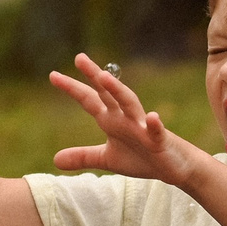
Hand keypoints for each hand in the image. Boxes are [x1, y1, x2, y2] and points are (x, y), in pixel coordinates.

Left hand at [49, 54, 208, 187]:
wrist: (173, 167)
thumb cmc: (142, 158)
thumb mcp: (107, 159)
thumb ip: (83, 156)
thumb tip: (55, 159)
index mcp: (112, 120)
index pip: (89, 100)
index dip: (72, 88)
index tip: (52, 74)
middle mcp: (125, 118)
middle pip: (108, 93)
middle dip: (95, 75)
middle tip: (79, 58)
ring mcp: (143, 127)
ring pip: (130, 104)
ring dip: (118, 91)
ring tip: (104, 77)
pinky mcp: (160, 140)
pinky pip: (157, 131)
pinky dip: (155, 125)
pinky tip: (153, 117)